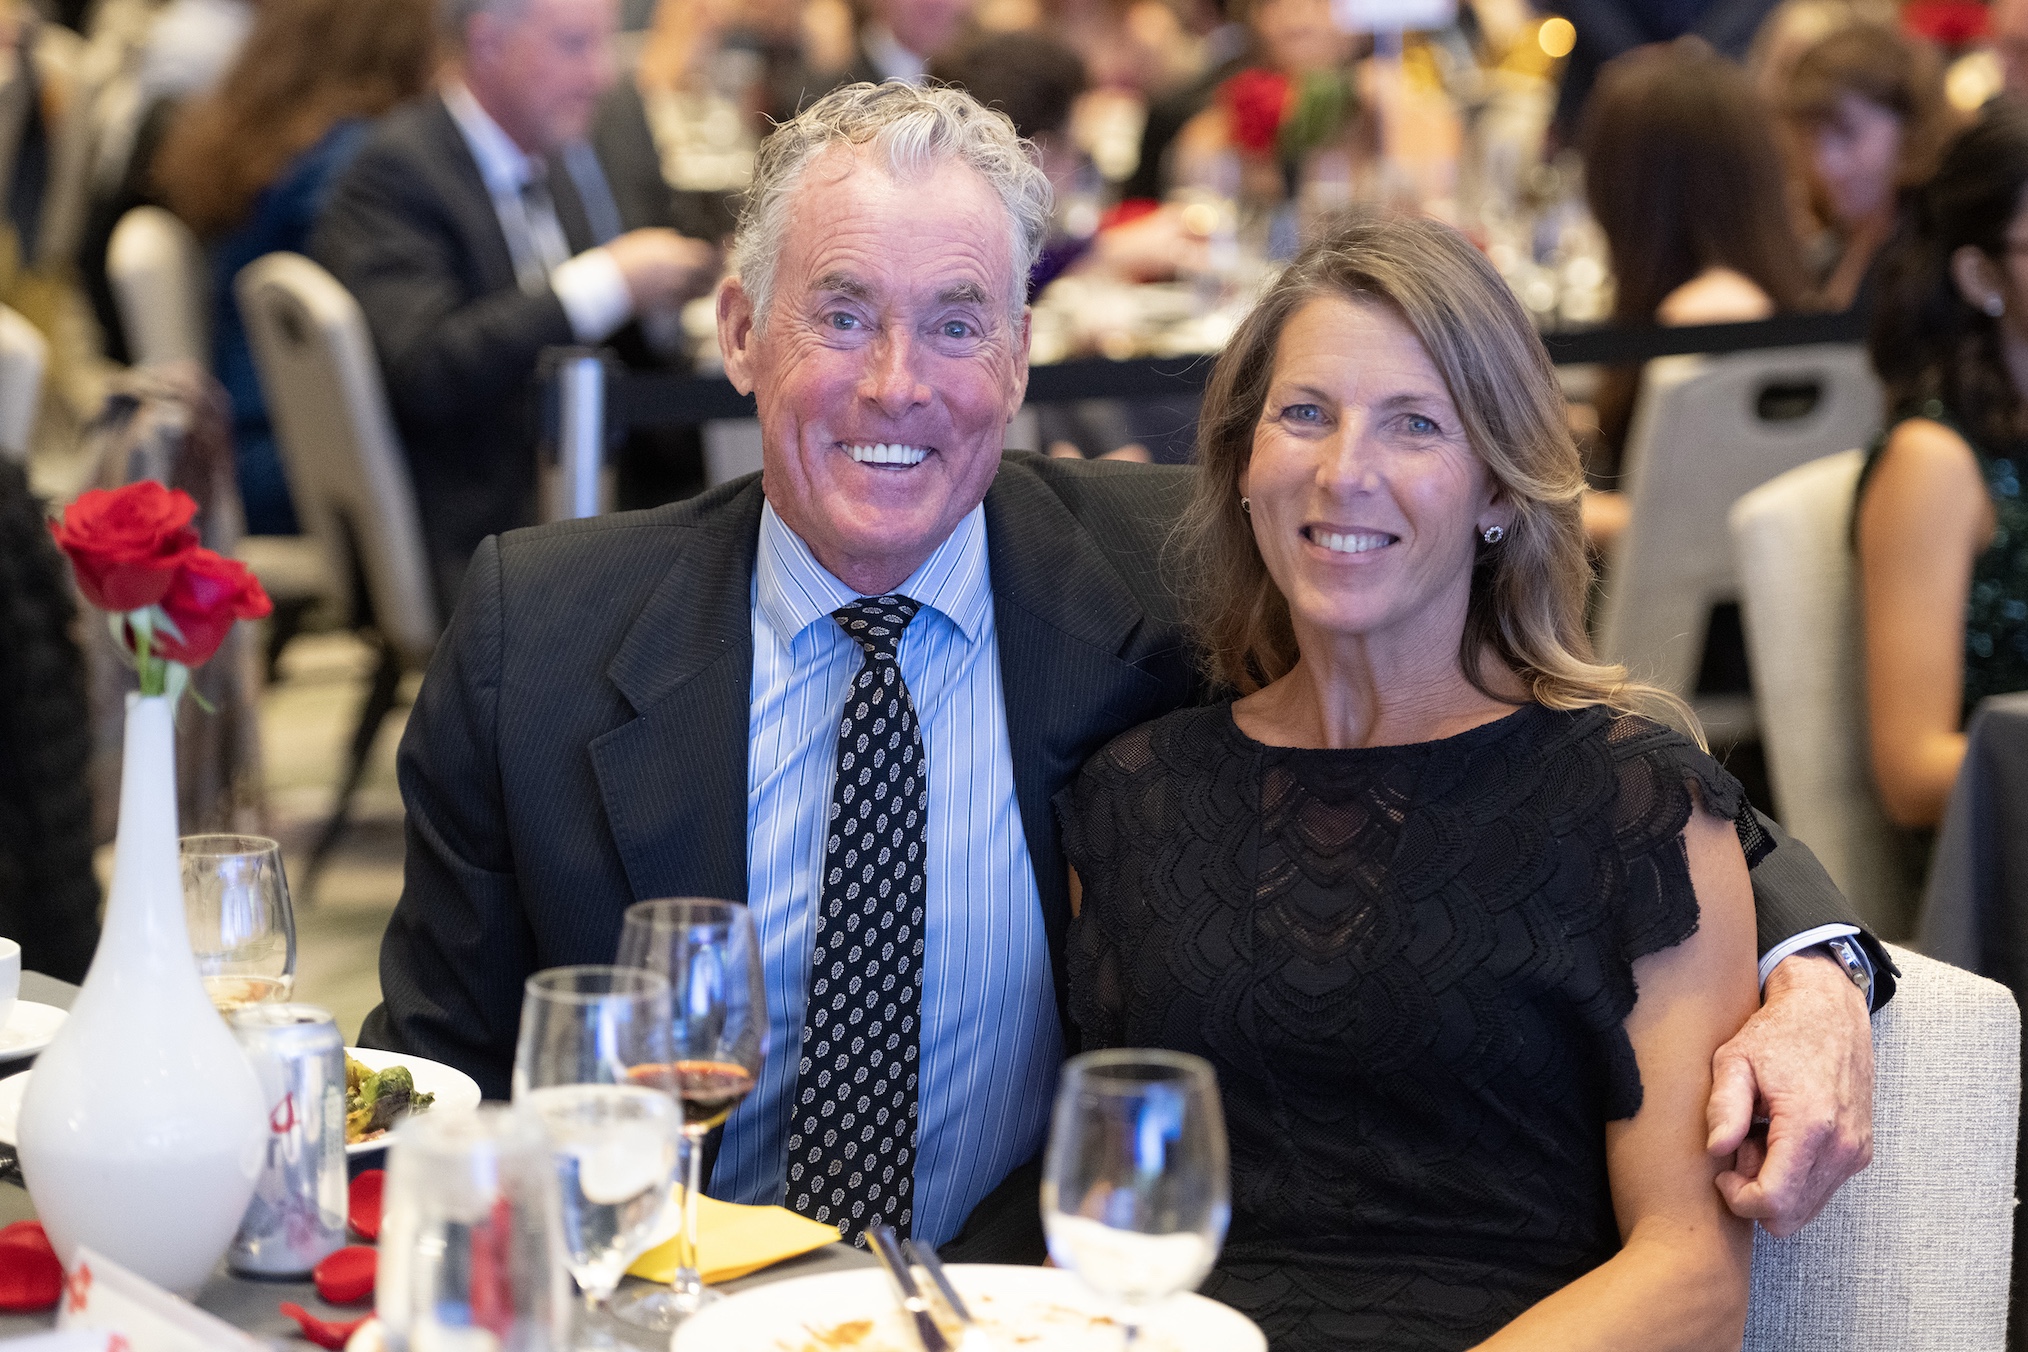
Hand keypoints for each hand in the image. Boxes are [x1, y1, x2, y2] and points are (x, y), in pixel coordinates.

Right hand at [606, 229, 718, 310]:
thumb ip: (666, 241)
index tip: (726, 246)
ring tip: (707, 277)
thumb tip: (679, 240)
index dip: (719, 250)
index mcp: (673, 251)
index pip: (707, 252)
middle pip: (711, 272)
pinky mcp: (669, 306)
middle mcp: (678, 272)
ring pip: (703, 289)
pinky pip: (689, 301)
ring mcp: (675, 290)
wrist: (607, 286)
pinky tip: (690, 290)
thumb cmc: (623, 259)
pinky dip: (693, 295)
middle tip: (721, 263)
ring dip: (707, 283)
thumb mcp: (645, 240)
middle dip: (717, 268)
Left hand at [1705, 949, 1873, 1235]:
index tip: (1722, 1172)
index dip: (1738, 1200)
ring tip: (1758, 1138)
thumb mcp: (1734, 1061)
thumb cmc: (1778, 1033)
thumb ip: (1724, 1108)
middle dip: (1756, 1195)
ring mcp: (1856, 1153)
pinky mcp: (1860, 1153)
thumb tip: (1717, 1151)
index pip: (1774, 1202)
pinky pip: (1821, 1190)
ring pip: (1806, 1209)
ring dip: (1776, 1186)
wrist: (1829, 1011)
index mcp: (1810, 1126)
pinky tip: (1778, 1138)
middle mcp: (1842, 1148)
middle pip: (1791, 1218)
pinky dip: (1795, 1176)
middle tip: (1740, 1150)